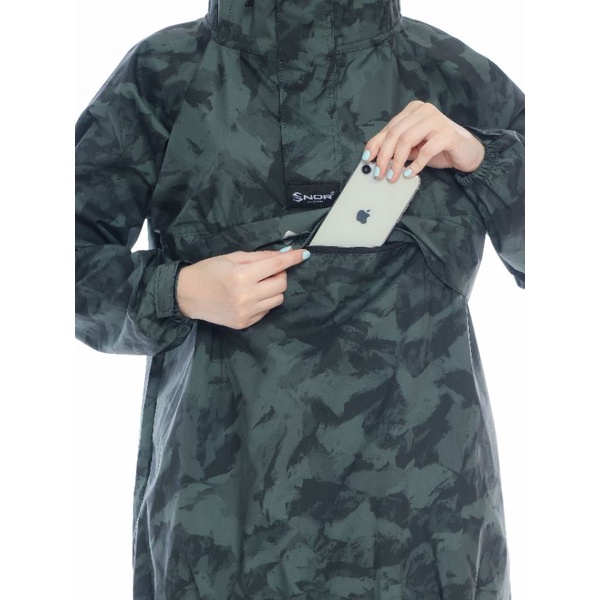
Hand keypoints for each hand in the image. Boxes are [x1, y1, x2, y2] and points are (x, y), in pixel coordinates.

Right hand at [176, 249, 308, 328]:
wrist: (186, 295)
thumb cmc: (208, 271)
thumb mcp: (231, 257)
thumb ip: (258, 257)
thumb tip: (283, 255)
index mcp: (242, 275)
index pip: (276, 265)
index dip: (292, 258)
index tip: (303, 254)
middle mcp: (247, 296)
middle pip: (281, 283)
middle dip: (279, 274)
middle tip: (268, 270)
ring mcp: (246, 312)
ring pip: (278, 299)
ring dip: (274, 289)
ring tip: (259, 284)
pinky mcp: (244, 323)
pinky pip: (267, 311)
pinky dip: (264, 302)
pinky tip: (250, 297)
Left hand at [363, 100, 484, 181]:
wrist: (467, 152)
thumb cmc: (438, 149)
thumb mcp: (414, 148)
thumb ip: (397, 149)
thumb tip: (374, 160)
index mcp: (413, 111)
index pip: (389, 128)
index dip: (375, 144)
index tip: (366, 159)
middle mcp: (423, 111)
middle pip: (395, 133)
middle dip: (384, 156)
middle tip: (378, 174)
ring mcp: (436, 120)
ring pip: (407, 140)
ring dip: (397, 161)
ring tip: (392, 177)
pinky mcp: (448, 134)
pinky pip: (426, 150)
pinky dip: (415, 165)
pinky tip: (410, 174)